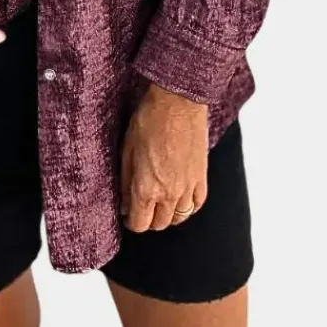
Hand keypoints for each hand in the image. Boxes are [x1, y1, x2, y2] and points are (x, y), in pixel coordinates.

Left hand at [120, 82, 208, 231]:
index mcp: (147, 188)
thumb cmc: (149, 120)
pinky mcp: (202, 177)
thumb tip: (124, 205)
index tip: (128, 213)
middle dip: (148, 219)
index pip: (140, 224)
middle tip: (141, 206)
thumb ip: (125, 182)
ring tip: (159, 202)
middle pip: (160, 224)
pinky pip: (197, 204)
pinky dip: (187, 205)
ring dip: (168, 214)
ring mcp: (189, 187)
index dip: (132, 221)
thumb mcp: (127, 150)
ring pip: (180, 217)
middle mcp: (170, 194)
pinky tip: (180, 198)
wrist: (178, 102)